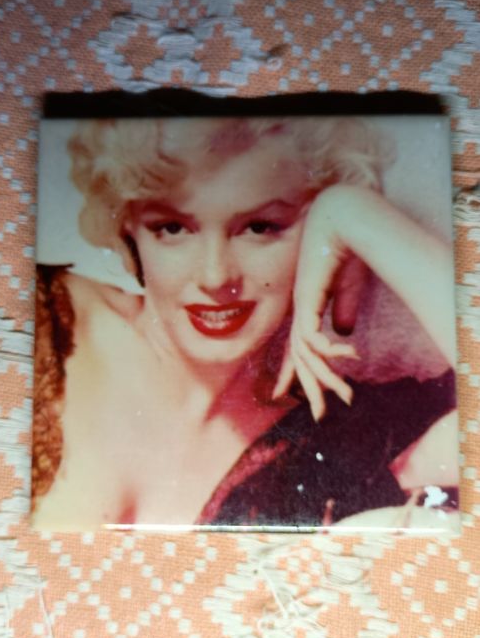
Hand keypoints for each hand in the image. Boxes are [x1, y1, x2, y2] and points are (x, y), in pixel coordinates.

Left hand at [272, 191, 364, 419]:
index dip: (292, 371)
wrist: (342, 222)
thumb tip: (343, 335)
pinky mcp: (306, 302)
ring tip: (345, 397)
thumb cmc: (347, 250)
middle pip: (300, 359)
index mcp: (307, 308)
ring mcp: (301, 308)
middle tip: (320, 415)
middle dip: (310, 388)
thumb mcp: (348, 289)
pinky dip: (332, 350)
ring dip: (328, 378)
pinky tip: (350, 354)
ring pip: (308, 355)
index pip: (297, 347)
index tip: (286, 393)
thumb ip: (342, 312)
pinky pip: (314, 338)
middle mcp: (300, 311)